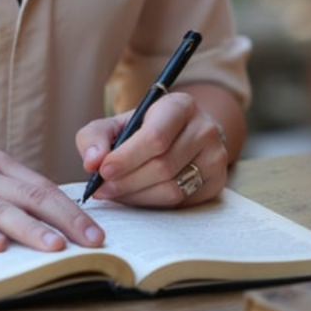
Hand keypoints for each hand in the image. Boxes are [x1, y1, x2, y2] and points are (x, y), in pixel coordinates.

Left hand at [75, 92, 228, 207]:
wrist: (179, 136)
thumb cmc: (141, 129)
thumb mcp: (116, 124)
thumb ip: (94, 137)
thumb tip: (92, 161)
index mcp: (179, 105)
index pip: (155, 137)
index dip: (127, 157)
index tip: (103, 171)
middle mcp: (204, 128)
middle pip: (163, 166)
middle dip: (127, 181)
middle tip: (103, 189)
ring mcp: (216, 157)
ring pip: (173, 188)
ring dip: (138, 196)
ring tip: (115, 194)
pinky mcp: (218, 183)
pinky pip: (183, 203)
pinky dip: (154, 205)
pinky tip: (137, 198)